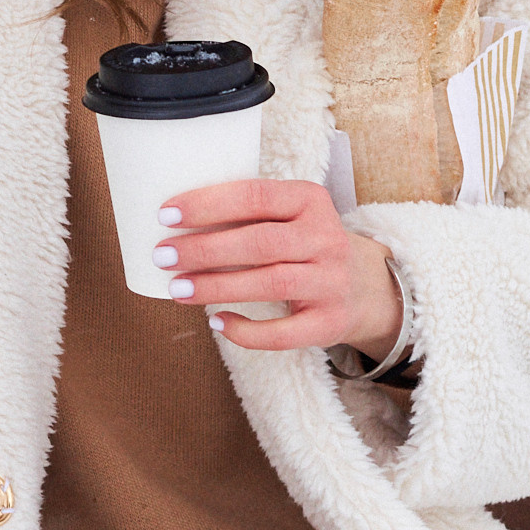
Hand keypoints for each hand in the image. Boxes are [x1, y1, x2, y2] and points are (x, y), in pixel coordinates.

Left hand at [151, 179, 404, 357]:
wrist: (367, 287)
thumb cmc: (306, 245)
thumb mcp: (291, 216)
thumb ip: (248, 214)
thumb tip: (176, 223)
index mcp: (311, 200)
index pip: (255, 196)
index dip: (208, 204)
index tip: (166, 215)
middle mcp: (326, 238)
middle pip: (259, 242)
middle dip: (205, 249)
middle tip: (163, 256)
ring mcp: (332, 282)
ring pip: (270, 284)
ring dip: (217, 287)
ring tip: (177, 289)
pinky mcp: (330, 323)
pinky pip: (284, 333)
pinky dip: (246, 331)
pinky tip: (216, 322)